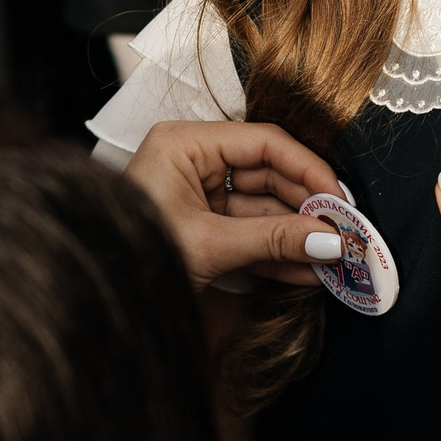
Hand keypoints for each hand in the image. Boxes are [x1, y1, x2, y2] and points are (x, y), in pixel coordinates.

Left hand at [121, 120, 346, 291]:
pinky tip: (307, 273)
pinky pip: (249, 233)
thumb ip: (272, 240)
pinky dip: (276, 254)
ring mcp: (199, 195)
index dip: (308, 169)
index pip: (263, 142)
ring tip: (333, 260)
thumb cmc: (134, 258)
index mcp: (185, 145)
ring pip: (263, 208)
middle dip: (307, 208)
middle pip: (268, 174)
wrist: (96, 297)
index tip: (340, 200)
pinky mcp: (203, 227)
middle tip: (344, 233)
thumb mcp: (209, 246)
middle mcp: (193, 162)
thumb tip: (328, 240)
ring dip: (297, 237)